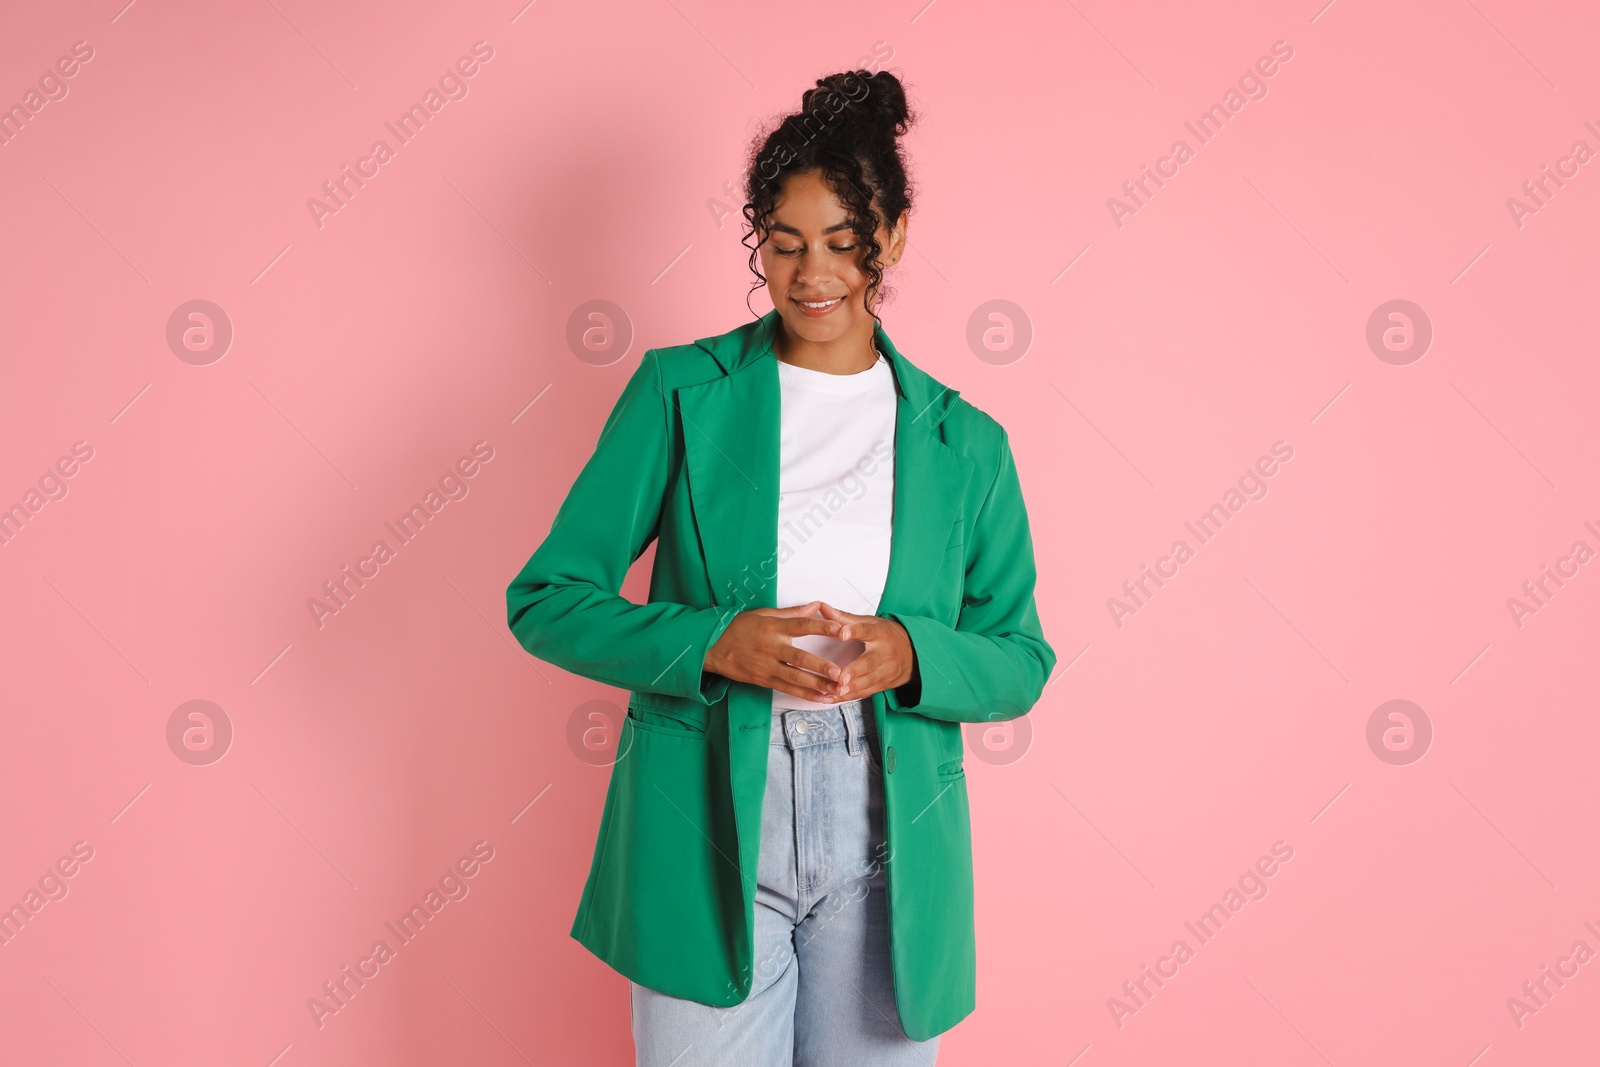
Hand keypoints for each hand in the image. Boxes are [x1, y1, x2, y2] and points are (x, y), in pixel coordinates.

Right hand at [704, 600, 847, 703]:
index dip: (822, 627)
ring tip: (836, 689)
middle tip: (840, 673)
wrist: (713, 647)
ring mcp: (767, 666)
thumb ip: (792, 612)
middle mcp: (770, 647)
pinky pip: (787, 689)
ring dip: (817, 685)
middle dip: (821, 667)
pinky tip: (821, 698)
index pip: (801, 626)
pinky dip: (805, 695)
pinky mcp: (764, 680)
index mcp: (772, 627)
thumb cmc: (739, 627)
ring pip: (795, 678)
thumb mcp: (764, 613)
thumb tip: (816, 605)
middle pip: (799, 658)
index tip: (841, 630)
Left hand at [815, 602, 915, 702]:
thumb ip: (844, 618)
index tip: (842, 633)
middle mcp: (884, 653)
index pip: (866, 630)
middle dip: (854, 671)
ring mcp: (885, 671)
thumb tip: (822, 607)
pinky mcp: (883, 684)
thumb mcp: (870, 623)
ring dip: (850, 688)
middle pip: (869, 663)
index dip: (854, 631)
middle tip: (841, 678)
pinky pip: (865, 692)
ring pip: (867, 681)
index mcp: (879, 634)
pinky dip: (849, 697)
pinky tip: (834, 698)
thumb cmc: (887, 636)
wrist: (914, 655)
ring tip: (833, 691)